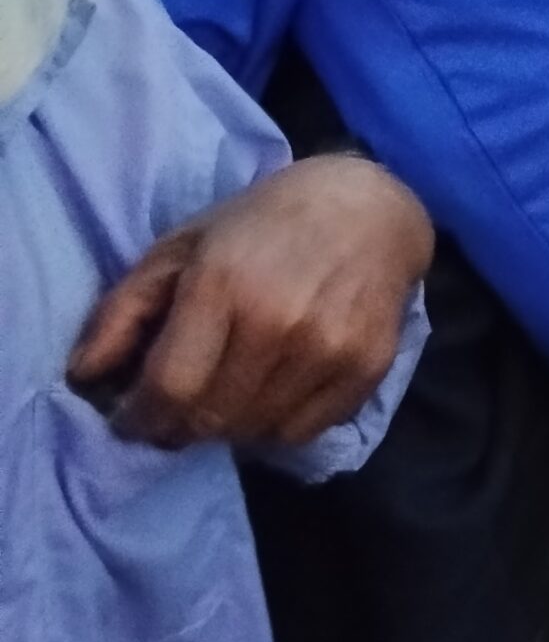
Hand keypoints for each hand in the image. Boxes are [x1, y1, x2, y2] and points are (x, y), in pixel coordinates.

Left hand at [67, 154, 431, 450]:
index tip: (130, 417)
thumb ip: (123, 310)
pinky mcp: (367, 369)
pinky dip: (275, 425)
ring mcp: (330, 349)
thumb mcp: (181, 247)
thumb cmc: (263, 224)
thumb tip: (83, 376)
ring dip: (226, 427)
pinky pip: (301, 432)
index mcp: (225, 285)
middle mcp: (281, 323)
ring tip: (224, 395)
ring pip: (253, 432)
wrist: (372, 209)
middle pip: (210, 419)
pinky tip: (271, 390)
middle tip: (174, 409)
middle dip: (177, 426)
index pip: (169, 388)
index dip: (138, 418)